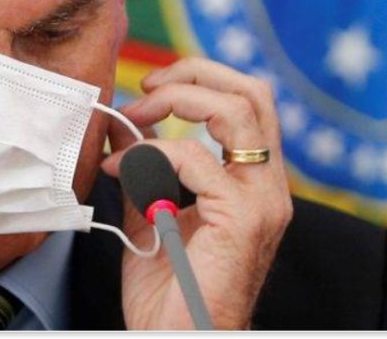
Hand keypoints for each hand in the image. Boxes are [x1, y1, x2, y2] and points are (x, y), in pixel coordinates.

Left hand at [102, 57, 292, 329]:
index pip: (246, 102)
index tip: (148, 91)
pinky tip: (120, 169)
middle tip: (147, 89)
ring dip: (178, 101)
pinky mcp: (242, 218)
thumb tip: (123, 128)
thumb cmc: (168, 290)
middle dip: (193, 74)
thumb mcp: (151, 212)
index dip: (197, 81)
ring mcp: (261, 200)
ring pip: (238, 111)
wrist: (176, 338)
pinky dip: (151, 153)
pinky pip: (195, 158)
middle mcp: (267, 186)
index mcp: (251, 181)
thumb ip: (145, 169)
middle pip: (251, 93)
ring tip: (136, 114)